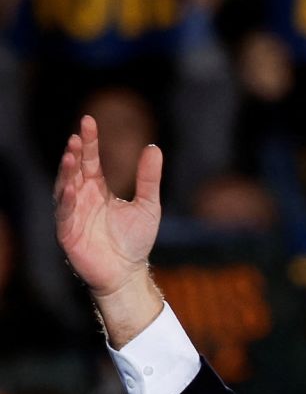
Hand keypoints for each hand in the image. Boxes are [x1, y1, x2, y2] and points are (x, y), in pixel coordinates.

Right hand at [54, 115, 164, 344]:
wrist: (128, 272)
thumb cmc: (135, 240)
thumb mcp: (148, 204)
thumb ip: (148, 177)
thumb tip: (153, 146)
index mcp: (98, 189)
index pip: (90, 160)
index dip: (88, 141)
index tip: (88, 121)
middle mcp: (82, 198)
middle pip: (75, 170)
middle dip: (75, 152)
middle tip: (77, 134)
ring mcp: (73, 214)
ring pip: (65, 188)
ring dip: (67, 172)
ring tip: (71, 155)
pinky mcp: (68, 233)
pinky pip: (65, 214)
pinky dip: (68, 201)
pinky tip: (72, 187)